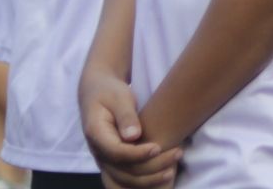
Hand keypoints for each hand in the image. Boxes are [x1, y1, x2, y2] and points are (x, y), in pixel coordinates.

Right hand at [80, 69, 180, 187]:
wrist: (97, 93)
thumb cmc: (111, 92)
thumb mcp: (119, 97)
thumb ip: (126, 116)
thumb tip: (133, 136)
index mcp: (96, 134)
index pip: (116, 152)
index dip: (137, 154)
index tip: (158, 147)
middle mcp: (98, 151)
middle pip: (122, 170)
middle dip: (151, 167)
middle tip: (177, 153)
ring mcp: (104, 158)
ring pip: (124, 179)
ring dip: (149, 178)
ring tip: (173, 168)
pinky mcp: (112, 161)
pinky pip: (124, 179)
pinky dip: (143, 182)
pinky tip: (162, 176)